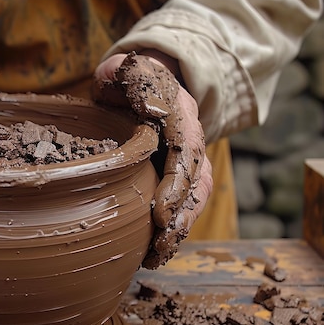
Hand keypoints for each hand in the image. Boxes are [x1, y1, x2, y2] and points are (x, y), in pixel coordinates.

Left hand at [93, 51, 212, 267]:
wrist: (146, 82)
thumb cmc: (130, 77)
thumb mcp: (126, 69)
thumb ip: (127, 76)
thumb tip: (133, 97)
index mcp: (181, 111)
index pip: (187, 150)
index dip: (177, 183)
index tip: (160, 213)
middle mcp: (192, 135)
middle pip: (198, 180)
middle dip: (181, 216)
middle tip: (160, 244)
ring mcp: (190, 155)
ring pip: (197, 196)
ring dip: (181, 228)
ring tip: (158, 255)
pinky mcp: (181, 172)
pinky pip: (186, 201)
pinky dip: (175, 226)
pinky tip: (157, 249)